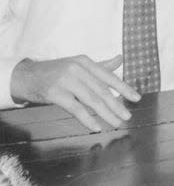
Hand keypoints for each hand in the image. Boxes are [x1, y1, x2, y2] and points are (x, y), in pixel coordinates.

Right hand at [10, 55, 140, 131]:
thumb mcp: (78, 65)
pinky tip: (97, 126)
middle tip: (127, 116)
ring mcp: (66, 81)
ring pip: (91, 100)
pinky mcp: (55, 94)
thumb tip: (121, 58)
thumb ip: (100, 66)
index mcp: (85, 62)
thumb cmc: (56, 72)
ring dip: (106, 113)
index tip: (136, 98)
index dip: (124, 88)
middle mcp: (78, 69)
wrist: (26, 76)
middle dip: (117, 104)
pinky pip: (76, 108)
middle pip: (102, 90)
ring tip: (117, 123)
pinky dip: (88, 118)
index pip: (109, 77)